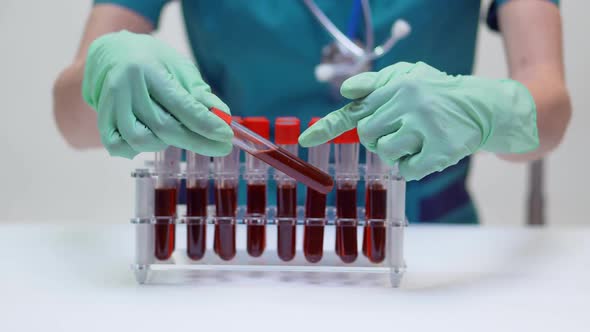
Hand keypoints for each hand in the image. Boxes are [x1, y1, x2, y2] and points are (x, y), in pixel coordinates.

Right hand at [82, 30, 232, 157]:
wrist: (113, 53)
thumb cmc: (152, 61)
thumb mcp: (179, 67)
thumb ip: (199, 93)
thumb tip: (222, 116)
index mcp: (147, 69)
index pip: (180, 104)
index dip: (205, 123)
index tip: (225, 134)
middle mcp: (125, 88)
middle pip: (164, 127)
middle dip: (198, 142)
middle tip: (221, 147)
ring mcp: (110, 105)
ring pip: (141, 140)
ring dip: (166, 143)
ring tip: (178, 131)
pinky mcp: (102, 119)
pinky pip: (119, 146)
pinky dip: (138, 149)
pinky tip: (152, 138)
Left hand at [299, 62, 538, 180]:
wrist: (481, 105)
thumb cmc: (436, 93)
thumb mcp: (407, 76)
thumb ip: (375, 84)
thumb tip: (345, 90)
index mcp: (394, 86)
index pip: (354, 110)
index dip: (327, 127)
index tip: (305, 139)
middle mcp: (407, 102)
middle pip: (368, 136)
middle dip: (380, 138)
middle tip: (402, 130)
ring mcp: (424, 126)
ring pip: (386, 153)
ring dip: (398, 152)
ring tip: (417, 139)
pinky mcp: (440, 149)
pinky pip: (408, 170)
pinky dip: (415, 166)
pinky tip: (429, 151)